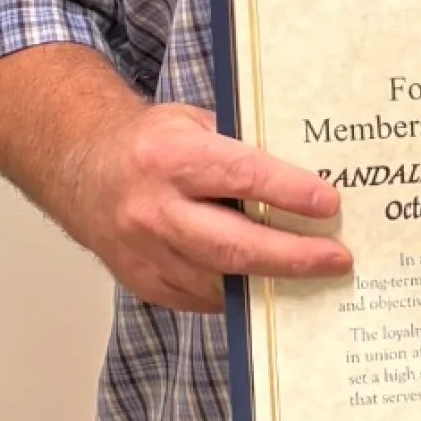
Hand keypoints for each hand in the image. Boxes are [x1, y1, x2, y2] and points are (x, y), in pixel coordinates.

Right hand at [64, 101, 351, 312]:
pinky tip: (270, 284)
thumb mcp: (192, 122)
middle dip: (293, 256)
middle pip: (234, 244)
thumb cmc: (149, 143)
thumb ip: (238, 146)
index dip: (289, 192)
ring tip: (316, 275)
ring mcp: (146, 253)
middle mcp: (154, 210)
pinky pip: (202, 297)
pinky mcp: (144, 283)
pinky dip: (239, 291)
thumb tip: (304, 170)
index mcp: (169, 158)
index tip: (330, 203)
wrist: (82, 172)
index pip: (241, 176)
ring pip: (221, 279)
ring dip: (273, 281)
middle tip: (337, 258)